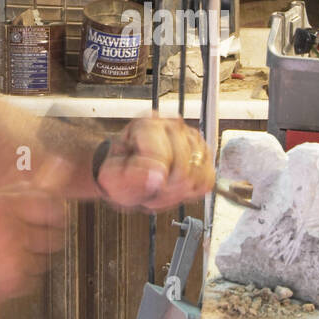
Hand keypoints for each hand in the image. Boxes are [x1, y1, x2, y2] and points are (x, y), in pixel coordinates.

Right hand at [0, 183, 67, 310]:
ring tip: (6, 259)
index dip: (57, 215)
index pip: (52, 208)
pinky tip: (1, 273)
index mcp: (5, 206)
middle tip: (30, 242)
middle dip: (47, 240)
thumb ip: (14, 193)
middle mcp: (13, 231)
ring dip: (32, 261)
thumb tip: (46, 189)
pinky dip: (22, 279)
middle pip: (54, 237)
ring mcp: (15, 259)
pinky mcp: (13, 283)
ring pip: (45, 261)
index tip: (55, 220)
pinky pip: (33, 281)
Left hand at [95, 115, 214, 211]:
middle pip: (183, 170)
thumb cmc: (120, 171)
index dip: (153, 179)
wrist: (127, 172)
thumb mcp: (112, 177)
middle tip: (149, 191)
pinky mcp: (204, 154)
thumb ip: (131, 176)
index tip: (142, 184)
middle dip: (165, 190)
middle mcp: (172, 126)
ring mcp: (191, 138)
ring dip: (176, 193)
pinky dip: (190, 192)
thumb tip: (158, 176)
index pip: (162, 158)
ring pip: (196, 177)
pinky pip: (206, 181)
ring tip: (159, 189)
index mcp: (146, 125)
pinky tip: (174, 188)